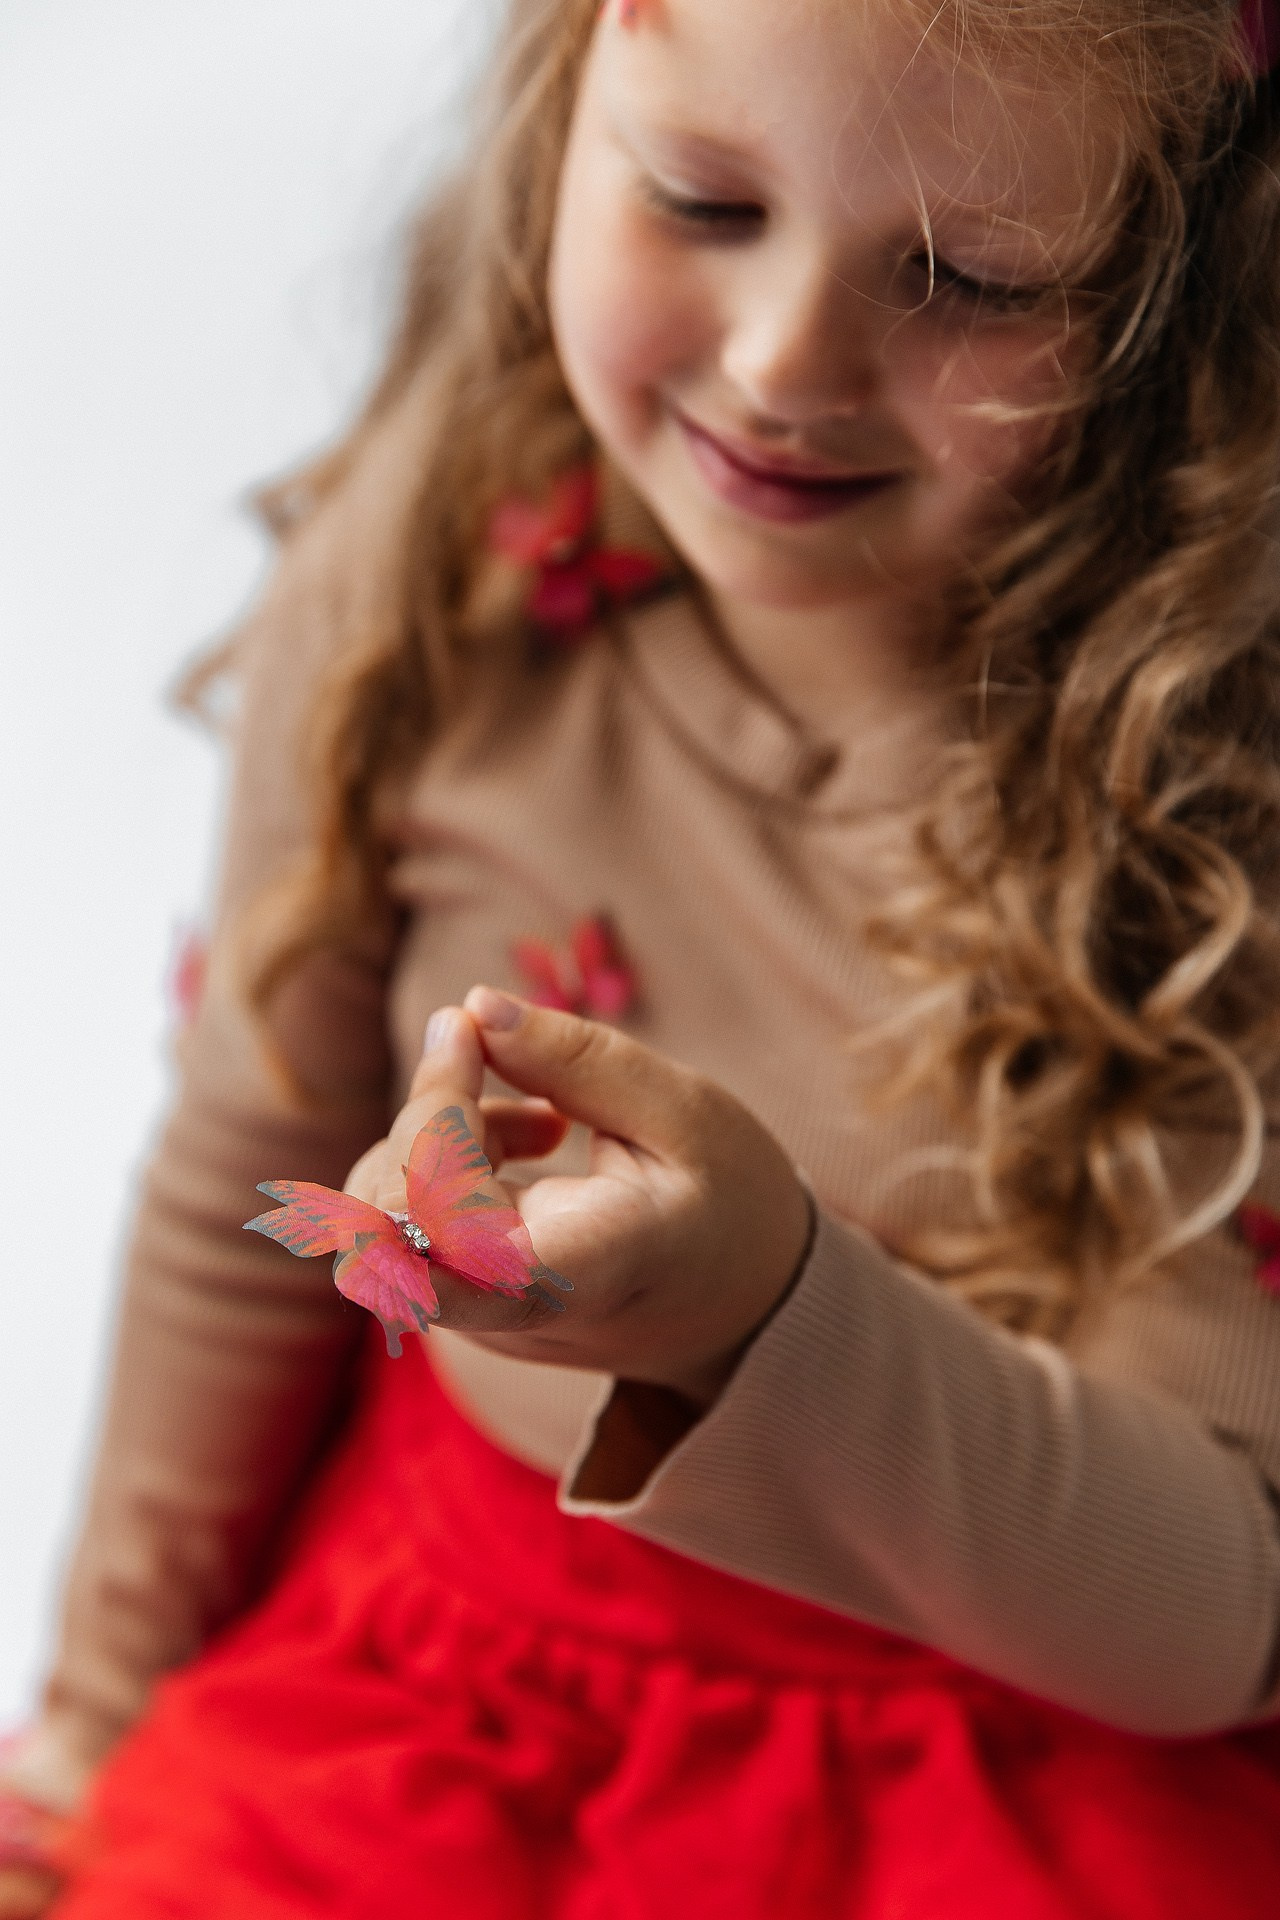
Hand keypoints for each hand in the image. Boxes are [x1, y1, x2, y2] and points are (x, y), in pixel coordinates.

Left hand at [346, 991, 811, 1404]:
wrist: (750, 1309)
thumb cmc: (730, 1206)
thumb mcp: (685, 1112)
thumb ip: (577, 1060)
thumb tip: (471, 1008)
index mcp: (579, 1271)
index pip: (448, 1265)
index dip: (402, 1186)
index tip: (448, 1063)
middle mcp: (509, 1311)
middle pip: (391, 1214)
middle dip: (427, 1108)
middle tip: (486, 1036)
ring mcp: (479, 1316)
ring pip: (385, 1212)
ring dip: (441, 1129)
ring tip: (546, 1115)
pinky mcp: (464, 1303)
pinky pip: (409, 1219)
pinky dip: (453, 1154)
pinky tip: (535, 1137)